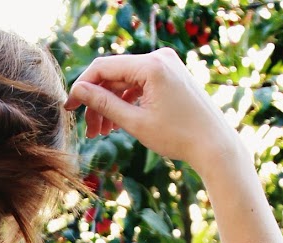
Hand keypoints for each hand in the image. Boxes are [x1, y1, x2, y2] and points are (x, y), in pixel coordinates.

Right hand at [64, 48, 240, 176]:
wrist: (213, 143)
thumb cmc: (177, 135)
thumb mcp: (134, 122)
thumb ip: (104, 104)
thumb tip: (79, 91)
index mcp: (151, 65)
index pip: (103, 68)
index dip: (82, 87)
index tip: (69, 108)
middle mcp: (159, 58)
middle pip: (114, 76)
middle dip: (97, 103)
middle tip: (89, 131)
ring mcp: (166, 65)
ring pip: (125, 82)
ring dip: (111, 105)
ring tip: (103, 133)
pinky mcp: (170, 75)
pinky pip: (139, 84)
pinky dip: (126, 102)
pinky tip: (119, 123)